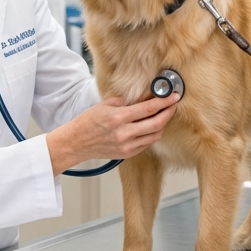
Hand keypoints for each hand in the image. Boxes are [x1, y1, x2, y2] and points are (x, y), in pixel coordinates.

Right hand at [46, 95, 178, 174]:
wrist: (77, 142)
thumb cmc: (88, 122)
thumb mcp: (105, 104)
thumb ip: (126, 101)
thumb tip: (144, 96)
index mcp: (119, 118)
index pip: (149, 108)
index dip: (165, 102)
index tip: (174, 96)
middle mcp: (125, 133)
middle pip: (157, 123)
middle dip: (168, 112)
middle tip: (173, 104)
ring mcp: (127, 146)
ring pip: (155, 135)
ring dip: (162, 124)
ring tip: (164, 114)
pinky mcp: (128, 154)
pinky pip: (147, 143)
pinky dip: (153, 134)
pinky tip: (152, 126)